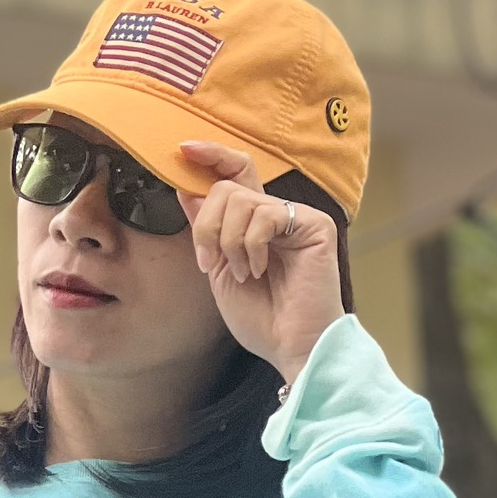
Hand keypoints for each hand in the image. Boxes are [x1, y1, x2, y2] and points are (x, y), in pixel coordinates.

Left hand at [178, 143, 343, 385]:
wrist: (292, 347)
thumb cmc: (262, 319)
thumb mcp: (220, 269)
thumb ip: (206, 229)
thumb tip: (186, 188)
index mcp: (255, 223)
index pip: (235, 173)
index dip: (210, 156)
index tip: (182, 150)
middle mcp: (277, 214)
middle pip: (226, 185)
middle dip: (206, 225)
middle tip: (211, 261)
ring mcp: (297, 216)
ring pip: (240, 200)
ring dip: (229, 242)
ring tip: (245, 274)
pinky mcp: (314, 225)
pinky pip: (265, 215)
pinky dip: (252, 245)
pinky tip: (259, 270)